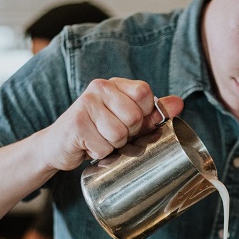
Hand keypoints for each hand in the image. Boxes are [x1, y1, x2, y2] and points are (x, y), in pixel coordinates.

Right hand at [40, 78, 183, 170]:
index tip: (131, 122)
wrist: (58, 146)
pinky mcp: (76, 123)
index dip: (144, 114)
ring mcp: (86, 104)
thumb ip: (152, 113)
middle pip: (135, 117)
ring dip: (113, 146)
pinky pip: (104, 147)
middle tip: (111, 135)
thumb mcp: (125, 121)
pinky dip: (99, 154)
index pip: (145, 93)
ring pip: (120, 134)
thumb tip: (180, 103)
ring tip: (100, 141)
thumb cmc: (97, 132)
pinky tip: (88, 147)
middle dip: (128, 135)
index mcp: (115, 85)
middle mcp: (99, 88)